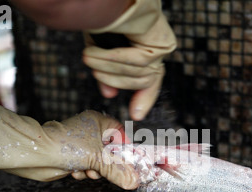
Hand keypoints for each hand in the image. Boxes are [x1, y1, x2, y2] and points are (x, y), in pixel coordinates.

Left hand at [0, 94, 137, 188]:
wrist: (37, 154)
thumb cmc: (66, 146)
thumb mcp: (98, 158)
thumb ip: (118, 171)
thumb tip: (133, 181)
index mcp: (98, 121)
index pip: (121, 133)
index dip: (125, 148)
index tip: (129, 161)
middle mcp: (89, 130)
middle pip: (110, 150)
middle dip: (108, 163)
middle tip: (107, 169)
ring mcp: (80, 144)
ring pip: (98, 161)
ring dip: (95, 170)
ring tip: (88, 171)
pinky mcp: (71, 156)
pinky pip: (86, 166)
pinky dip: (83, 171)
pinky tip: (76, 172)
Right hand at [82, 0, 175, 120]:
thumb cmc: (101, 16)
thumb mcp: (102, 51)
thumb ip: (109, 73)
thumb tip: (109, 95)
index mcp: (145, 50)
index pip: (150, 81)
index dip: (144, 99)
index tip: (136, 115)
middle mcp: (158, 49)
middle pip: (142, 82)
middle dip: (115, 80)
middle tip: (92, 70)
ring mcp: (162, 46)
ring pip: (139, 74)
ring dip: (108, 67)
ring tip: (88, 56)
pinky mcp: (162, 42)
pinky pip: (138, 62)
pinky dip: (113, 59)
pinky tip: (95, 52)